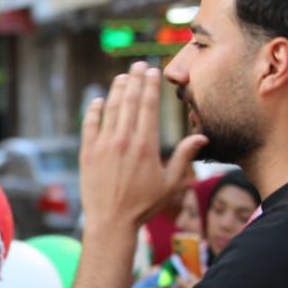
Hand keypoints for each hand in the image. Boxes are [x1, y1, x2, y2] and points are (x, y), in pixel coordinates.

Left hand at [80, 64, 205, 229]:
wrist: (111, 222)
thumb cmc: (143, 205)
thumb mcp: (170, 183)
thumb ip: (184, 157)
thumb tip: (201, 136)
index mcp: (146, 145)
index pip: (149, 107)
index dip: (150, 86)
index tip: (152, 71)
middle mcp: (124, 140)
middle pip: (130, 102)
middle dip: (135, 80)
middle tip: (138, 65)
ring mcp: (103, 145)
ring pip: (110, 109)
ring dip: (116, 90)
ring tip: (122, 77)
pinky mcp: (87, 153)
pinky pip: (90, 125)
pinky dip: (94, 111)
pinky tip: (98, 100)